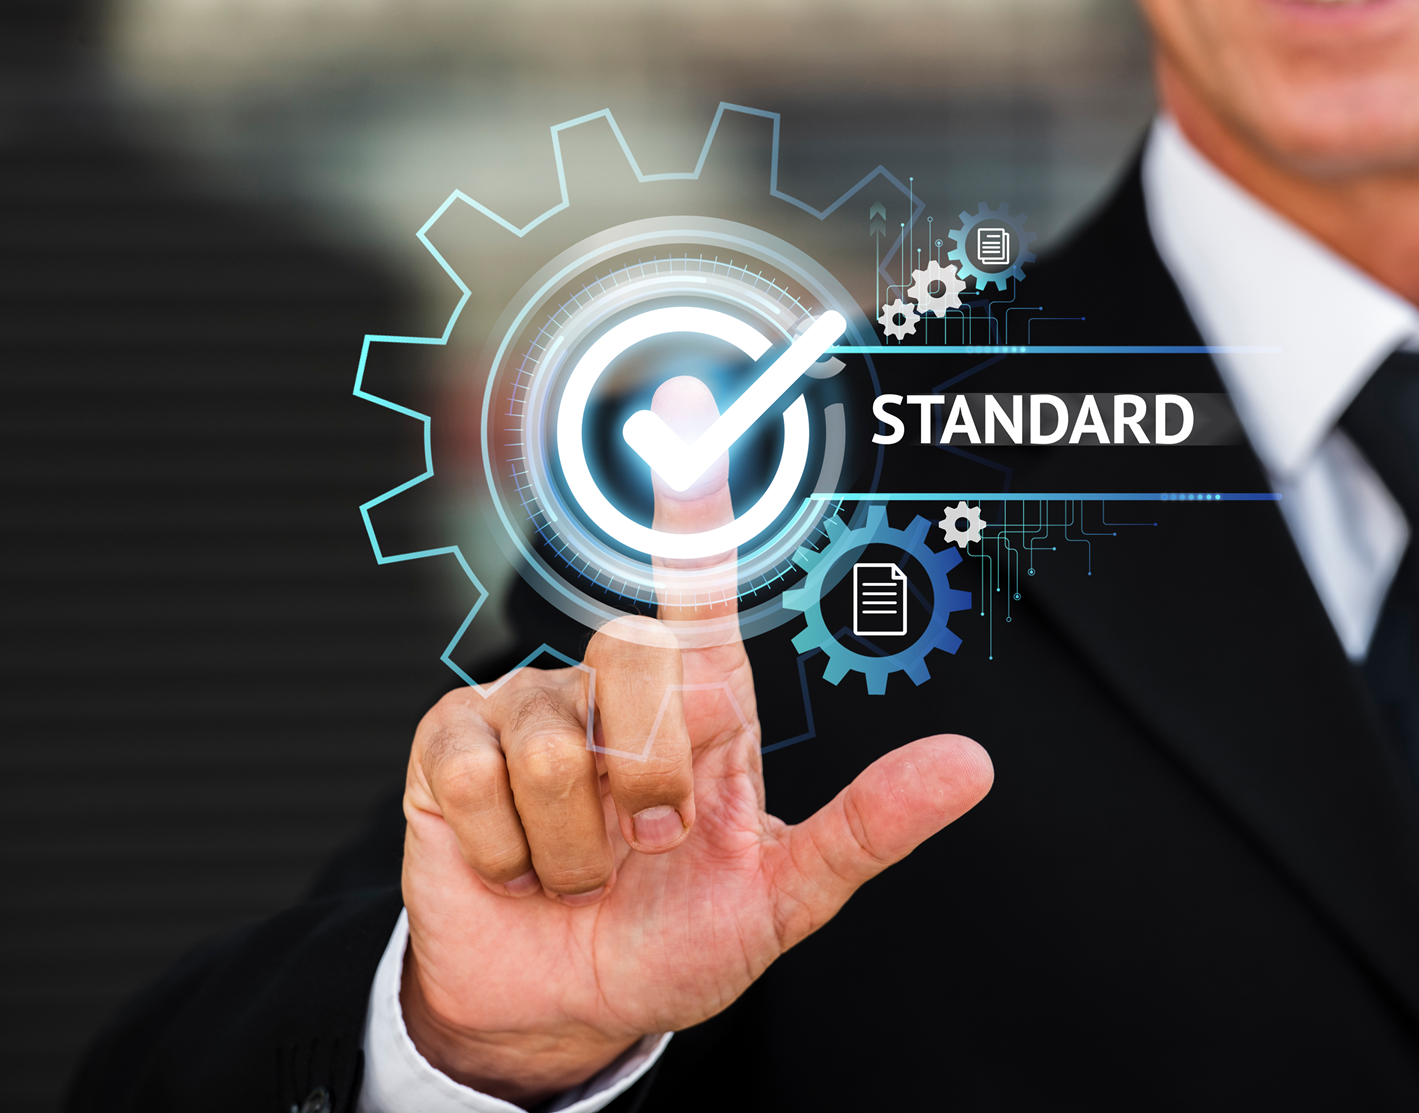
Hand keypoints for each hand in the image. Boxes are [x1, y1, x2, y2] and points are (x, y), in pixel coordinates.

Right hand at [398, 375, 993, 1104]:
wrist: (564, 1009)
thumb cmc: (673, 940)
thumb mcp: (784, 896)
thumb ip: (870, 826)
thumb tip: (971, 765)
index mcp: (700, 704)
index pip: (697, 584)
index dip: (693, 501)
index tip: (690, 410)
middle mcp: (610, 689)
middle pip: (634, 658)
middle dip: (653, 779)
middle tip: (650, 842)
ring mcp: (525, 710)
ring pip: (552, 742)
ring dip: (576, 845)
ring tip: (578, 869)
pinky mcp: (448, 746)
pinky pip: (476, 771)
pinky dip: (507, 849)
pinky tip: (513, 862)